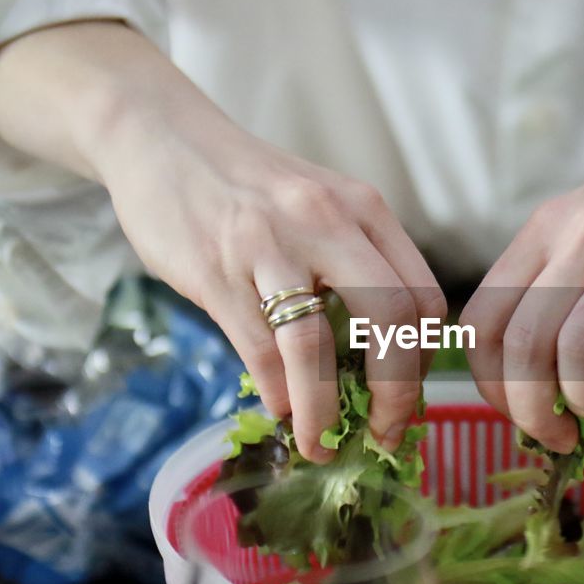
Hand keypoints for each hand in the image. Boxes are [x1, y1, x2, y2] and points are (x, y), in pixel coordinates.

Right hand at [0, 22, 443, 461]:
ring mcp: (268, 245)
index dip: (423, 361)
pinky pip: (258, 350)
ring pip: (315, 346)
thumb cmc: (249, 186)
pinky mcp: (214, 270)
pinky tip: (282, 412)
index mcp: (364, 208)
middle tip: (385, 436)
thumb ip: (354, 264)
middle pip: (391, 320)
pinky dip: (277, 394)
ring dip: (323, 412)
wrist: (160, 136)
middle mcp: (325, 221)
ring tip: (321, 446)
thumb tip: (379, 362)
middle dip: (395, 394)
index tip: (408, 399)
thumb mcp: (319, 205)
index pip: (424, 296)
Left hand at [462, 47, 583, 450]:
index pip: (483, 320)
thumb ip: (561, 284)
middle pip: (521, 346)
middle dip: (530, 410)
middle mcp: (579, 239)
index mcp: (546, 229)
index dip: (489, 381)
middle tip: (556, 436)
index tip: (514, 409)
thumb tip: (539, 379)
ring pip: (575, 355)